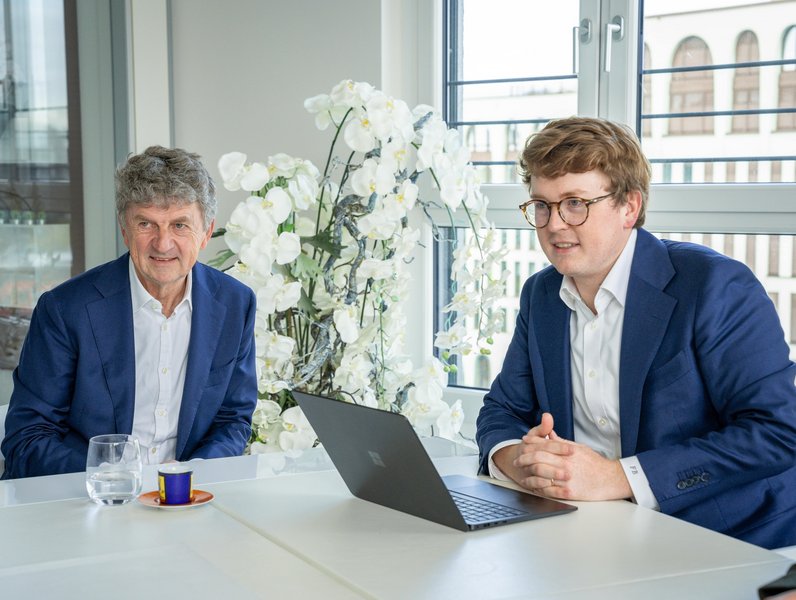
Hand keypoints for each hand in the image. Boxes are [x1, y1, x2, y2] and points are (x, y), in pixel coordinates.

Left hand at [493, 413, 631, 500]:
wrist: (610, 480)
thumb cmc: (595, 463)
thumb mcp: (579, 448)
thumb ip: (562, 442)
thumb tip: (549, 433)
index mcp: (567, 451)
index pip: (543, 444)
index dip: (530, 443)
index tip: (523, 443)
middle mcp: (565, 464)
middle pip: (537, 458)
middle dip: (524, 459)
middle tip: (517, 461)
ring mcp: (566, 479)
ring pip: (539, 474)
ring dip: (528, 475)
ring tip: (523, 476)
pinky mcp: (568, 492)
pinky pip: (548, 491)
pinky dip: (538, 489)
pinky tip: (534, 488)